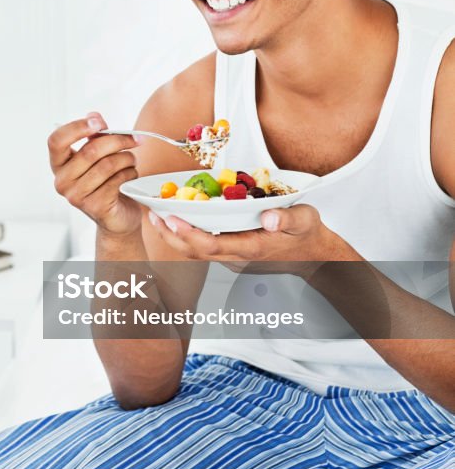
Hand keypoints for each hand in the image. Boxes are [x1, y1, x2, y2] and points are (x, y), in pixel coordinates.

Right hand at [48, 113, 141, 236]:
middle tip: (135, 139)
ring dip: (127, 158)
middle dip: (118, 141)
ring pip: (108, 165)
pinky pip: (117, 180)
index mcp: (59, 164)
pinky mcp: (95, 206)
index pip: (56, 140)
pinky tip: (130, 174)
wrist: (116, 216)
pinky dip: (129, 173)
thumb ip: (95, 134)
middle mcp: (62, 181)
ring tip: (132, 159)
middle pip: (90, 150)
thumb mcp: (99, 155)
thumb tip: (94, 116)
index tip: (99, 123)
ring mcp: (76, 196)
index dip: (77, 127)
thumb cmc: (106, 181)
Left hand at [146, 203, 343, 274]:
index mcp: (250, 247)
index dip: (188, 234)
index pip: (211, 245)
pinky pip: (203, 245)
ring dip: (174, 235)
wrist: (313, 254)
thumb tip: (269, 218)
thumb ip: (287, 218)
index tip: (171, 218)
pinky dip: (187, 233)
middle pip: (195, 251)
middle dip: (171, 235)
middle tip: (154, 213)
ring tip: (157, 214)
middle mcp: (236, 254)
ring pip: (196, 250)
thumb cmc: (307, 234)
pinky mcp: (232, 250)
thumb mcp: (304, 220)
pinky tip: (178, 217)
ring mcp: (232, 254)